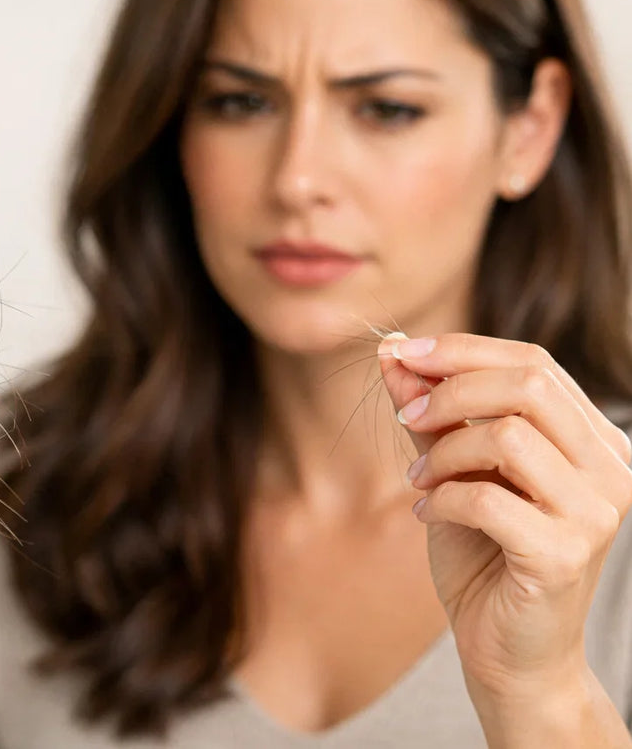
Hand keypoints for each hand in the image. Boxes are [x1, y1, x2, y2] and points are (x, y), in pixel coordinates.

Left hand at [378, 332, 631, 701]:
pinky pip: (487, 498)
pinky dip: (442, 499)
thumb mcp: (452, 466)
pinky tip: (428, 513)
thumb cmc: (484, 553)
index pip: (533, 361)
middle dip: (449, 391)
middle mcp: (610, 468)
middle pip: (528, 385)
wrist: (509, 652)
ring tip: (420, 481)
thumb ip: (431, 411)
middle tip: (407, 418)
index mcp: (592, 438)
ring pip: (508, 437)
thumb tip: (391, 351)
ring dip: (443, 452)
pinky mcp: (564, 555)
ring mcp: (596, 513)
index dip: (460, 349)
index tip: (400, 352)